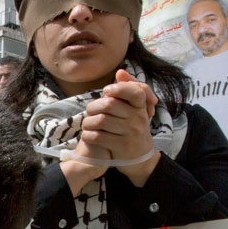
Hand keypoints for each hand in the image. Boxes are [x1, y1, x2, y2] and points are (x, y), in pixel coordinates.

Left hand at [81, 69, 160, 185]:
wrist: (139, 156)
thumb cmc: (132, 127)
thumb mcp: (135, 108)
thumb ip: (129, 88)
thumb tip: (120, 72)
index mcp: (141, 107)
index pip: (136, 91)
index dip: (119, 88)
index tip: (106, 91)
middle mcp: (138, 119)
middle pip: (110, 105)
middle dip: (94, 106)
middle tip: (89, 111)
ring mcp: (130, 133)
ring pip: (102, 121)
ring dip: (88, 122)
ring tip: (86, 124)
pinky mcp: (121, 146)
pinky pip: (99, 137)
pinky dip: (88, 135)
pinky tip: (87, 135)